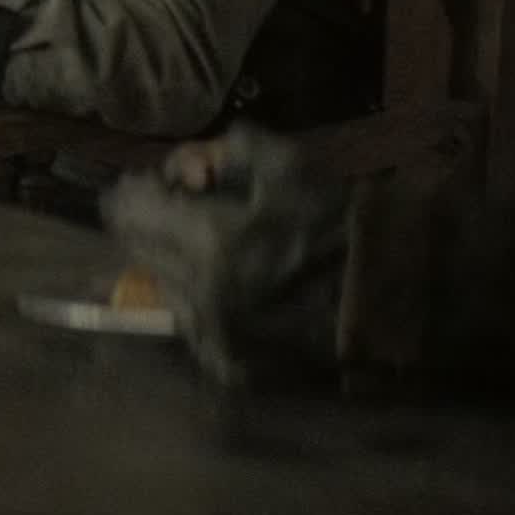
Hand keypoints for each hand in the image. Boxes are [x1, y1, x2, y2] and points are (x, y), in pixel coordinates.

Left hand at [101, 126, 350, 387]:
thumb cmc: (337, 226)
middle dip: (154, 222)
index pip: (128, 209)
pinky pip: (189, 322)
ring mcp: (210, 337)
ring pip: (160, 286)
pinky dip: (199, 299)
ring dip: (173, 262)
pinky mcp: (227, 364)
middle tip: (188, 209)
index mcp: (208, 242)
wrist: (386, 300)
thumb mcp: (287, 165)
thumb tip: (188, 166)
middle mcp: (197, 295)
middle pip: (137, 247)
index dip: (139, 189)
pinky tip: (232, 286)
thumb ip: (225, 150)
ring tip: (215, 248)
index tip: (157, 182)